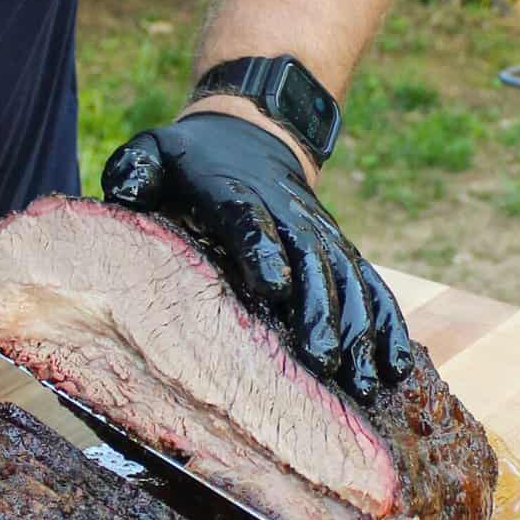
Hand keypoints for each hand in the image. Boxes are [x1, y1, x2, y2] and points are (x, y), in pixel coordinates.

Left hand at [101, 110, 411, 401]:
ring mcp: (320, 234)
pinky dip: (388, 326)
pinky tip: (395, 371)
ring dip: (360, 331)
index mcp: (234, 191)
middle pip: (311, 260)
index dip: (262, 250)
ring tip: (362, 385)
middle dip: (321, 311)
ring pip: (348, 280)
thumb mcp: (154, 151)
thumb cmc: (190, 159)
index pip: (250, 220)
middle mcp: (288, 213)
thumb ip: (135, 170)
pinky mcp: (339, 252)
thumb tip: (125, 193)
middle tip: (323, 363)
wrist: (253, 133)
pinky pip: (370, 286)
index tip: (273, 288)